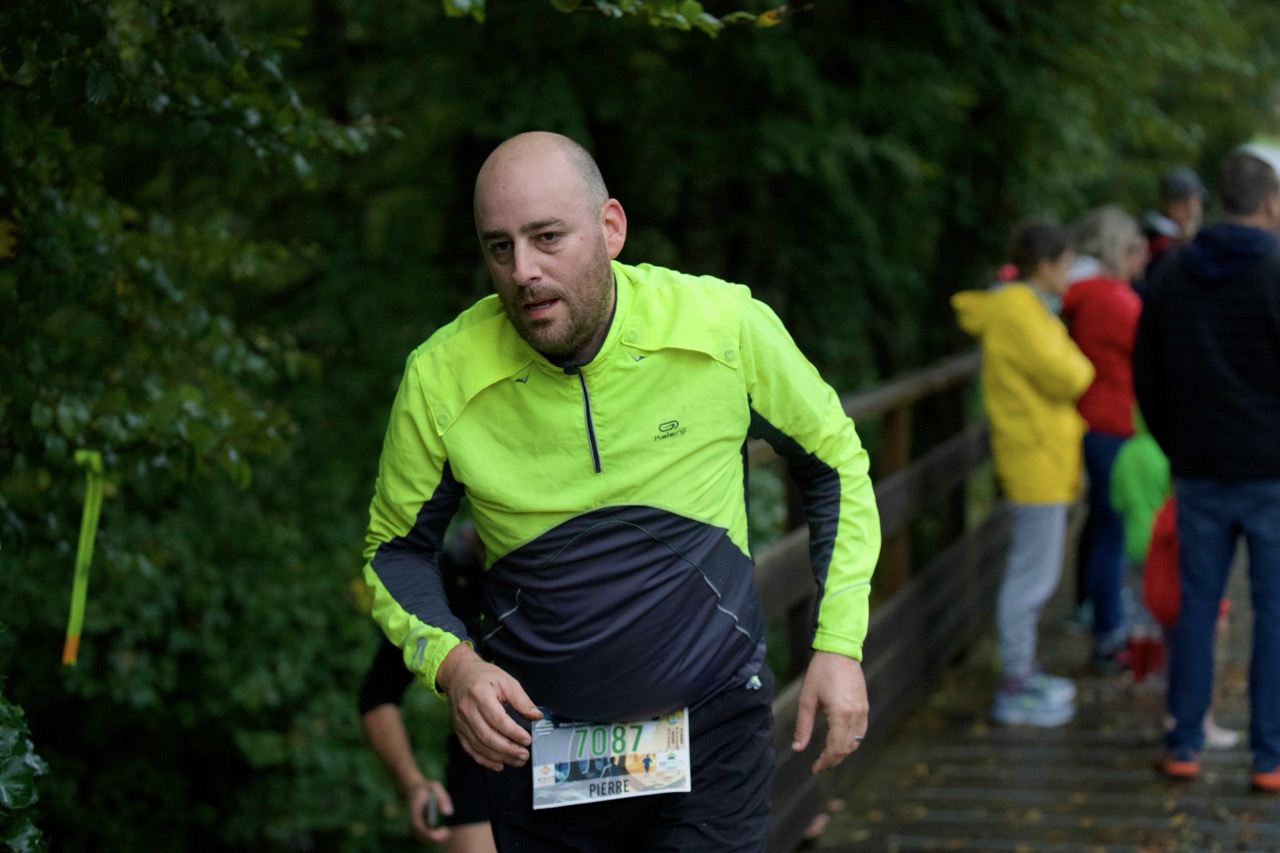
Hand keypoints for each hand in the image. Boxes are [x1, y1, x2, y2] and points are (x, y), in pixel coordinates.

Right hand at [407, 779, 451, 843]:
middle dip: (435, 837)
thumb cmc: (426, 788)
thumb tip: (448, 813)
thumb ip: (442, 799)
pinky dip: (432, 836)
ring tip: (446, 831)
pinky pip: (423, 836)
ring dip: (434, 838)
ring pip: (422, 837)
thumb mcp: (435, 787)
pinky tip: (442, 831)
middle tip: (447, 832)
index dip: (431, 833)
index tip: (445, 830)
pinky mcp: (415, 826)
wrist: (413, 788)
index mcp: (414, 810)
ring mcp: (412, 824)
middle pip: (420, 836)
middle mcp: (410, 819)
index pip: (419, 827)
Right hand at [436, 644, 542, 771]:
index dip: (513, 732)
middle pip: (487, 736)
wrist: (458, 675)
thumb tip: (537, 716)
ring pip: (479, 746)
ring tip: (517, 760)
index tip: (527, 740)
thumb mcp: (506, 681)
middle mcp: (466, 710)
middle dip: (508, 749)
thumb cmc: (485, 676)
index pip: (497, 719)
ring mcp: (460, 722)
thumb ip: (521, 700)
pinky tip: (499, 765)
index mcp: (479, 694)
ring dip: (500, 757)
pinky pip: (470, 750)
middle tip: (525, 755)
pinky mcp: (458, 731)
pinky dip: (485, 760)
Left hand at [791, 651, 868, 773]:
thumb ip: (803, 726)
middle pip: (847, 749)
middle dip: (832, 761)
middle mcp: (855, 716)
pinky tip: (839, 742)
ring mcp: (863, 711)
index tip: (814, 769)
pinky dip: (851, 742)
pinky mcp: (865, 707)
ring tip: (827, 757)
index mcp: (841, 715)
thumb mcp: (807, 699)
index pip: (835, 749)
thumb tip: (797, 748)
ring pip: (856, 743)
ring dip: (842, 753)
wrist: (839, 651)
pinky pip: (861, 732)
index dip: (824, 762)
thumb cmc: (821, 672)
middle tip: (818, 766)